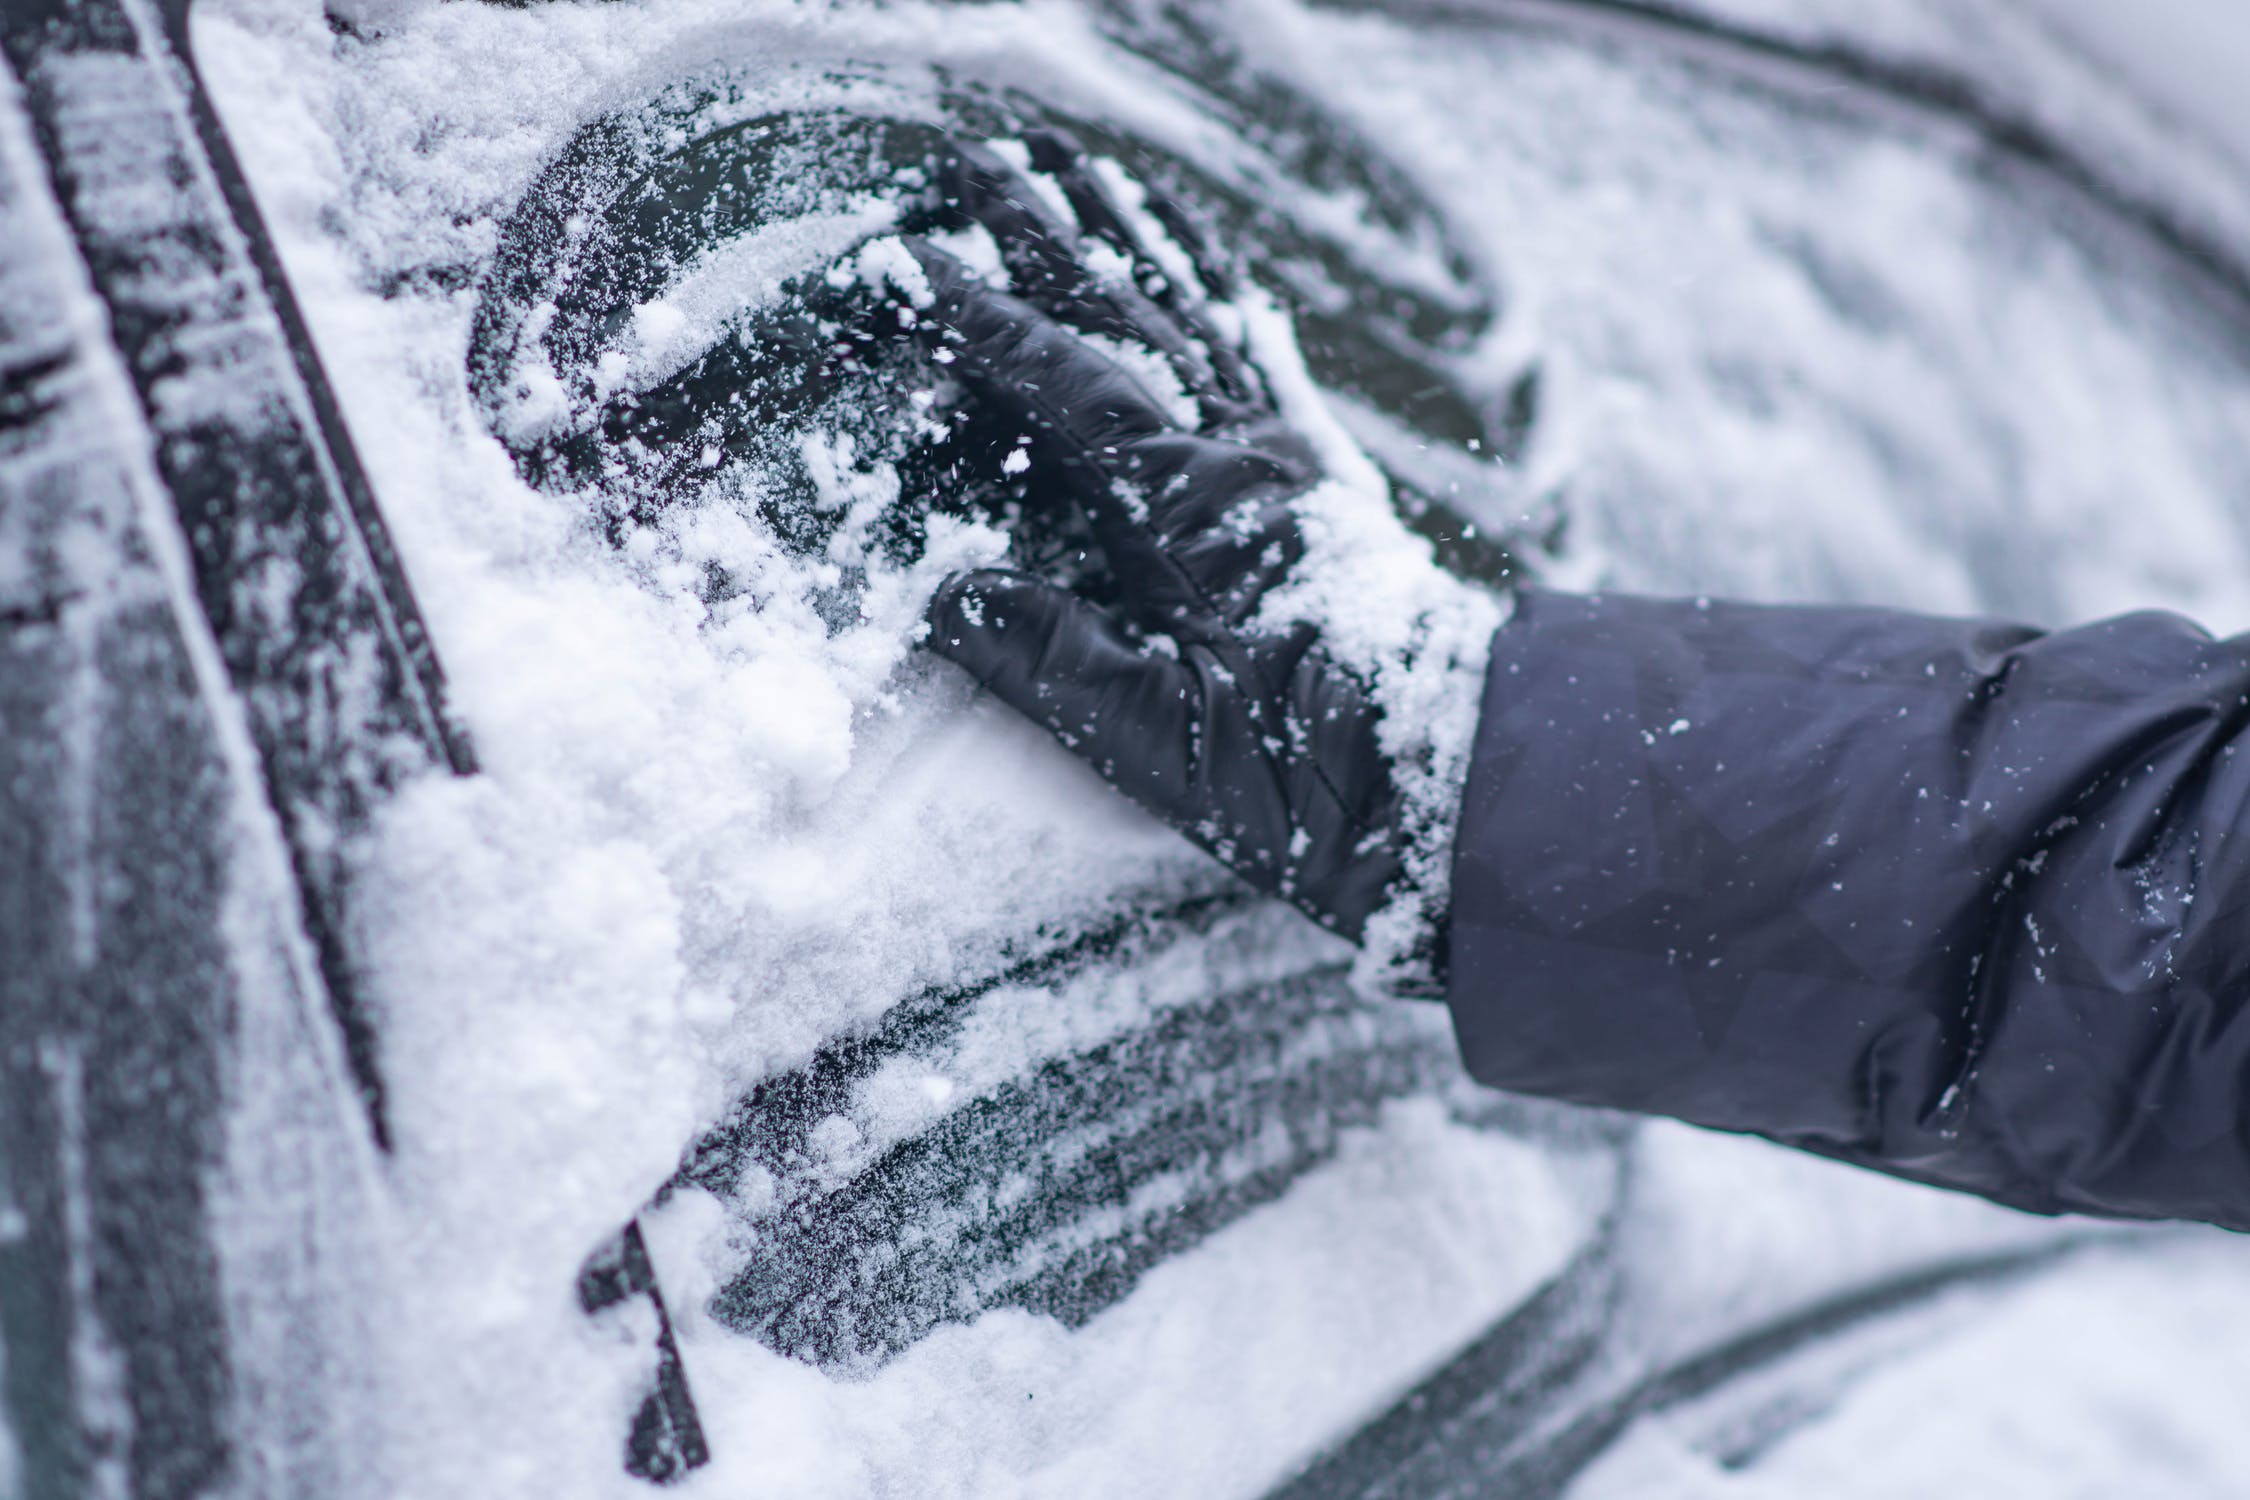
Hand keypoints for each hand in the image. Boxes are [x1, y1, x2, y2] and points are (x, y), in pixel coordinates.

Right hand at [897, 131, 1486, 977]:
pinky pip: (1265, 358)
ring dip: (1134, 237)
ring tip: (1082, 168)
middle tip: (982, 161)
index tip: (922, 268)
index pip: (1076, 390)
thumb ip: (1060, 664)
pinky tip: (1210, 264)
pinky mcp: (1325, 477)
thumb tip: (952, 593)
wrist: (1470, 773)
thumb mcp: (1173, 745)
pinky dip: (1226, 298)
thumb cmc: (1323, 777)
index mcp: (1204, 512)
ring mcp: (1294, 457)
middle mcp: (1252, 457)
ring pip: (1199, 315)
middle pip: (1136, 315)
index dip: (993, 328)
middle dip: (1051, 236)